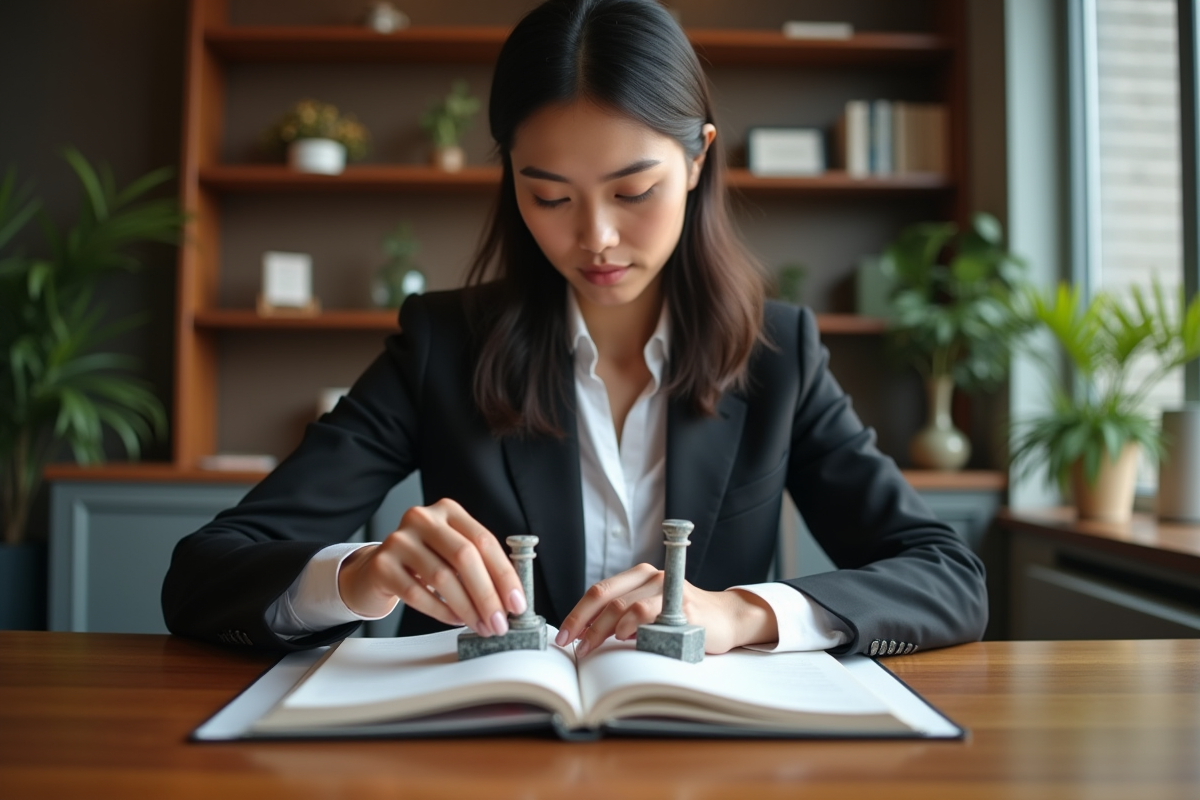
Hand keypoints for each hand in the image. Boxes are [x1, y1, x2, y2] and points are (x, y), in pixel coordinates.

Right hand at [337, 498, 525, 637]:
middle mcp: (422, 518)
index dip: (504, 575)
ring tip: (480, 625)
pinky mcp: (381, 564)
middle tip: (500, 622)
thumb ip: (480, 564)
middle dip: (487, 595)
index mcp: (448, 510)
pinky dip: (441, 611)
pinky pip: (417, 594)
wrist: (377, 569)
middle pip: (464, 557)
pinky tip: (455, 620)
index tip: (516, 603)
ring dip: (467, 608)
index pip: (484, 540)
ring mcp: (399, 540)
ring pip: (442, 577)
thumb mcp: (452, 552)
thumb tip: (511, 597)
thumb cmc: (423, 562)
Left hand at [557, 563, 779, 657]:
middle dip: (582, 622)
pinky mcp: (681, 606)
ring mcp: (667, 589)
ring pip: (622, 606)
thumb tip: (584, 635)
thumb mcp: (649, 612)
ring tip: (589, 648)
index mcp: (639, 575)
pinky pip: (647, 613)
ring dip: (600, 630)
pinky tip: (621, 638)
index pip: (599, 591)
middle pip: (605, 596)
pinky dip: (629, 625)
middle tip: (570, 645)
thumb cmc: (682, 619)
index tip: (563, 636)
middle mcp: (651, 576)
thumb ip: (622, 617)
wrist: (727, 619)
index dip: (577, 613)